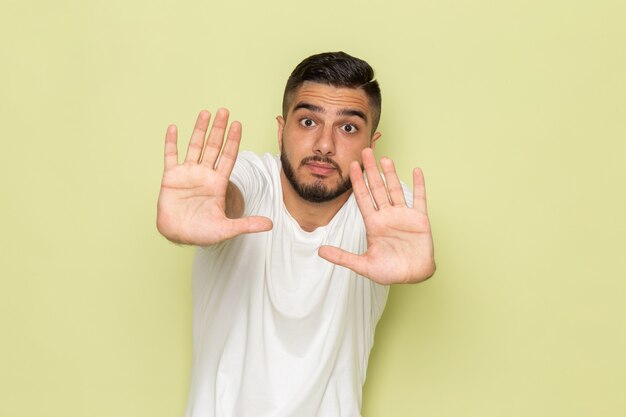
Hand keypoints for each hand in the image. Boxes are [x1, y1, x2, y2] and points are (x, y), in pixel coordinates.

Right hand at [156, 109, 271, 244]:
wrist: (179, 236)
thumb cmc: (202, 232)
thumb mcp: (227, 229)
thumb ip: (247, 224)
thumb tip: (271, 224)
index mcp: (218, 184)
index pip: (228, 157)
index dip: (233, 141)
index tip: (238, 125)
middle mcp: (204, 175)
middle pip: (213, 147)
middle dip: (219, 130)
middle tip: (224, 111)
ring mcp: (188, 174)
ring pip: (194, 147)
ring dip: (199, 130)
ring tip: (206, 113)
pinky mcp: (171, 177)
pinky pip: (171, 156)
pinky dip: (171, 142)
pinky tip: (173, 128)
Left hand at [318, 148, 434, 283]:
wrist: (413, 277)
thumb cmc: (390, 271)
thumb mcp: (363, 265)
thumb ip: (342, 257)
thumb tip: (320, 252)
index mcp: (373, 224)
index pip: (363, 198)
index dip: (357, 182)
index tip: (351, 166)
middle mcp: (387, 216)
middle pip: (377, 188)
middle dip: (371, 171)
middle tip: (365, 152)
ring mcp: (403, 216)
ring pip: (395, 190)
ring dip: (391, 174)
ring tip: (385, 159)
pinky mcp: (419, 219)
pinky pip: (419, 199)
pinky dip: (419, 185)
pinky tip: (416, 170)